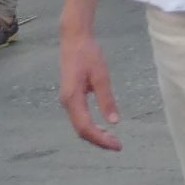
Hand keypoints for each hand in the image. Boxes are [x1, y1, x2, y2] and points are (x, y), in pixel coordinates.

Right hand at [59, 30, 122, 150]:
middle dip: (99, 140)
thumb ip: (106, 99)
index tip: (117, 145)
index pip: (85, 128)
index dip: (101, 140)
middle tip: (118, 146)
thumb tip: (114, 122)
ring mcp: (67, 100)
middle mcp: (67, 102)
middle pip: (81, 130)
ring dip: (95, 134)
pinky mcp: (70, 96)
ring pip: (80, 125)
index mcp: (72, 98)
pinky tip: (103, 127)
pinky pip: (80, 118)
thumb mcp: (101, 75)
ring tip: (112, 140)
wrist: (73, 38)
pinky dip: (91, 126)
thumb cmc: (88, 53)